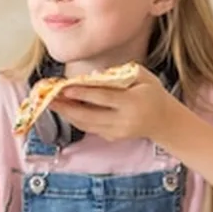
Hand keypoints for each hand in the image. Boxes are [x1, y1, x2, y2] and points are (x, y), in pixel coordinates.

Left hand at [49, 66, 178, 142]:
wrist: (164, 120)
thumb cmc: (152, 93)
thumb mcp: (144, 76)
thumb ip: (121, 73)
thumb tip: (94, 75)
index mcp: (133, 103)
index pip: (103, 98)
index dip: (83, 94)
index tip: (65, 88)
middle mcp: (124, 120)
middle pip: (89, 115)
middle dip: (67, 107)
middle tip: (49, 98)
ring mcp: (117, 132)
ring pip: (86, 124)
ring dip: (67, 114)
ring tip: (52, 103)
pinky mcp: (112, 138)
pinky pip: (90, 128)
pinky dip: (75, 120)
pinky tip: (65, 111)